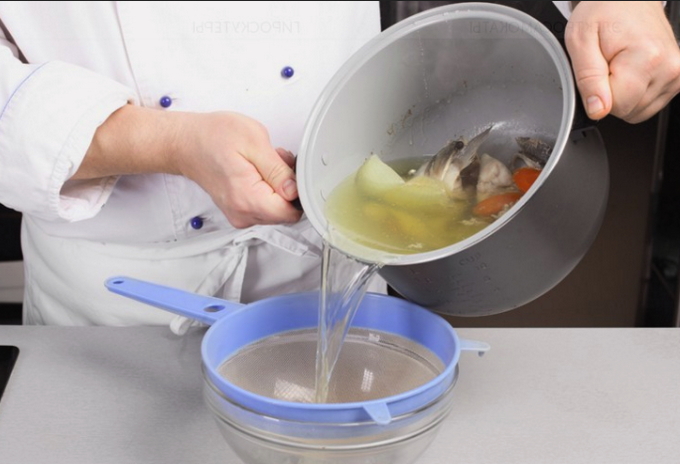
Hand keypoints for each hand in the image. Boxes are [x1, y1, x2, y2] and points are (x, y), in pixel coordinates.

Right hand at [76, 106, 301, 227]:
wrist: (184, 143)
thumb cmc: (213, 137)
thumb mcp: (254, 141)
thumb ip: (278, 170)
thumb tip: (295, 190)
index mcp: (249, 199)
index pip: (292, 212)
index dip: (300, 191)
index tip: (293, 172)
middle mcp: (244, 214)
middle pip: (286, 213)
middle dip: (289, 188)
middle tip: (277, 161)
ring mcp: (240, 215)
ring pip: (277, 210)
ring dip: (278, 187)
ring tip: (264, 163)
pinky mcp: (239, 211)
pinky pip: (265, 207)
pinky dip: (268, 190)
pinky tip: (258, 170)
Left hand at [565, 1, 679, 122]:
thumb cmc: (604, 11)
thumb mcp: (580, 40)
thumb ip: (587, 78)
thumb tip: (598, 110)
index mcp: (648, 57)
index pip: (616, 106)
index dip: (598, 93)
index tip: (599, 69)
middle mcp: (669, 67)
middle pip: (627, 111)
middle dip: (610, 94)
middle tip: (607, 65)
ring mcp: (677, 74)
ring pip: (638, 111)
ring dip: (623, 95)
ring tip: (618, 65)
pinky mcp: (677, 78)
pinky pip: (648, 105)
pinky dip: (635, 94)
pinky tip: (631, 71)